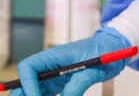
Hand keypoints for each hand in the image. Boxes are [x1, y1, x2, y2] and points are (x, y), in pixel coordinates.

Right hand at [12, 27, 129, 95]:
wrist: (114, 47)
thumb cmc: (105, 51)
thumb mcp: (94, 68)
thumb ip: (78, 84)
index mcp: (54, 55)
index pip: (28, 68)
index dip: (26, 84)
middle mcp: (50, 65)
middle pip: (27, 80)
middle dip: (24, 93)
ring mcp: (54, 75)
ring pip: (35, 89)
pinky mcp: (60, 83)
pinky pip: (46, 94)